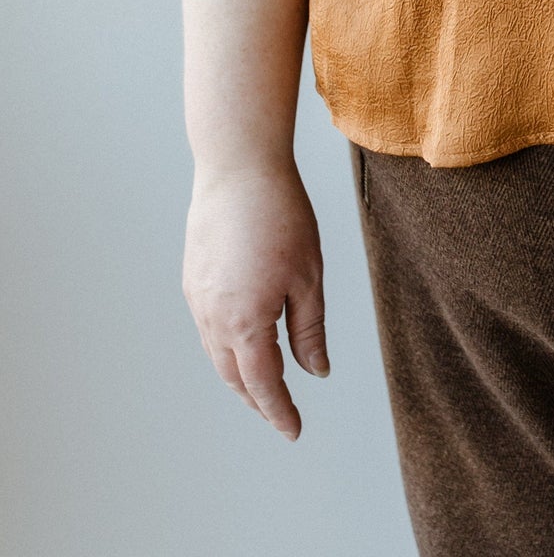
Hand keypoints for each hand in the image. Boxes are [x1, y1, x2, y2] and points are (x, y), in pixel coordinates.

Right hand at [183, 160, 328, 439]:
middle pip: (234, 377)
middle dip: (257, 400)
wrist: (238, 168)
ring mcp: (197, 299)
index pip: (262, 384)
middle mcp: (213, 318)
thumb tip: (316, 371)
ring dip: (238, 376)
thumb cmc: (281, 216)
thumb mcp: (308, 276)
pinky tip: (242, 342)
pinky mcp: (192, 280)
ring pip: (216, 355)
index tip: (294, 430)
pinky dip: (225, 347)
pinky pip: (207, 329)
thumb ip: (309, 330)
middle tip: (279, 414)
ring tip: (262, 385)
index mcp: (245, 323)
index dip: (279, 411)